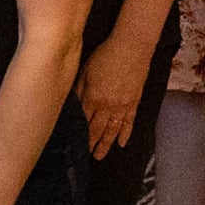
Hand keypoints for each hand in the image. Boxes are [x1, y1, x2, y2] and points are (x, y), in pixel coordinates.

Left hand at [77, 27, 154, 156]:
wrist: (131, 47)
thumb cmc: (106, 54)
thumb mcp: (84, 69)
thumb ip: (77, 88)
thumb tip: (70, 103)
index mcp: (92, 97)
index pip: (83, 121)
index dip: (79, 134)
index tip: (75, 145)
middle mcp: (107, 105)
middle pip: (97, 129)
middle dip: (91, 144)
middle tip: (87, 156)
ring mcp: (122, 105)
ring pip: (112, 130)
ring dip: (106, 144)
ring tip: (100, 156)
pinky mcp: (134, 101)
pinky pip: (129, 122)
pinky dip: (125, 134)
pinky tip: (121, 143)